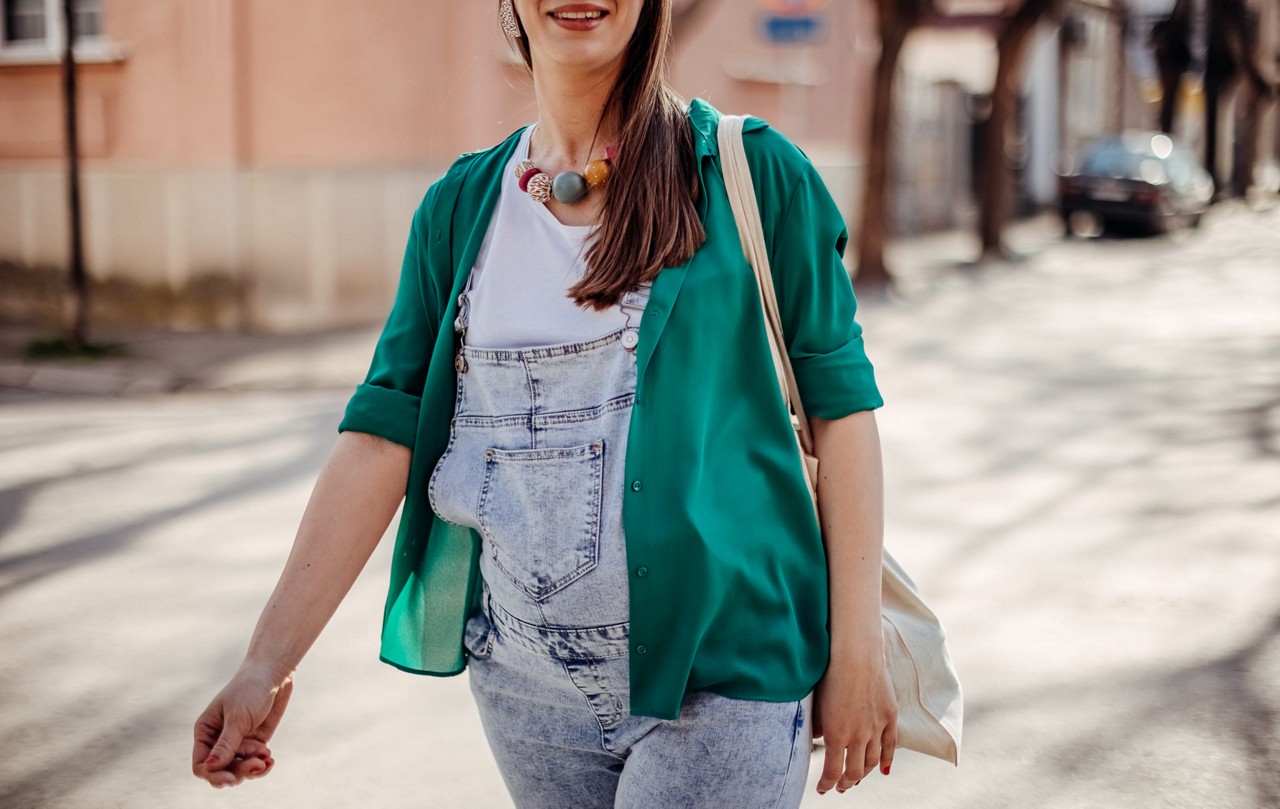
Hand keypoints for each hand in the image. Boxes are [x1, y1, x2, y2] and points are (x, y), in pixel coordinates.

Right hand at [192, 664, 293, 787]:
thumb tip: (210, 767)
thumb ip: (226, 744)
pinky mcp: (255, 742)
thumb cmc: (249, 690)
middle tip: (256, 765)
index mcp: (205, 732)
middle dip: (238, 773)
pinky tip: (270, 760)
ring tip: (266, 760)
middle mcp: (219, 740)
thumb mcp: (238, 717)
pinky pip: (254, 762)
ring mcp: (238, 742)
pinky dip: (262, 765)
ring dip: (252, 769)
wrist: (273, 674)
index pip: (202, 764)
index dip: (214, 775)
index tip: (231, 779)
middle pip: (222, 771)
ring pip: (239, 769)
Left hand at [812, 645, 896, 794]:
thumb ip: (820, 726)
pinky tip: (884, 770)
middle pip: (855, 771)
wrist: (856, 654)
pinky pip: (891, 745)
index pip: (832, 772)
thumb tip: (821, 740)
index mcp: (836, 735)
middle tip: (841, 787)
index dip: (827, 784)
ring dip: (865, 773)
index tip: (823, 789)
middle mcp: (858, 736)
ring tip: (857, 778)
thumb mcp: (817, 704)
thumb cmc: (829, 675)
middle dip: (846, 782)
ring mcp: (876, 727)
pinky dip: (887, 760)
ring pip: (873, 762)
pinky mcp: (890, 717)